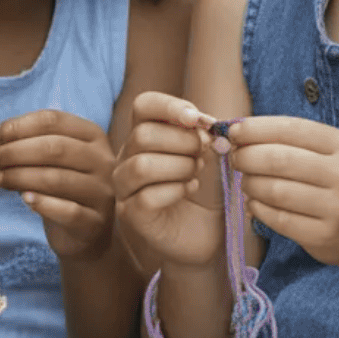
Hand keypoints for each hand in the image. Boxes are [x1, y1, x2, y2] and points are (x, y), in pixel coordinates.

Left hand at [0, 110, 117, 261]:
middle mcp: (102, 160)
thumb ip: (27, 143)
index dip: (18, 126)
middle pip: (55, 148)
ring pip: (57, 179)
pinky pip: (68, 211)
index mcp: (92, 135)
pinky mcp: (95, 222)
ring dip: (20, 177)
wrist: (86, 231)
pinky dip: (42, 204)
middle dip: (15, 152)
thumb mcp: (52, 159)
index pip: (53, 120)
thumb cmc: (63, 187)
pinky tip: (25, 199)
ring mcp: (102, 192)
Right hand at [112, 92, 223, 269]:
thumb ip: (207, 135)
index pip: (144, 105)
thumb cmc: (208, 189)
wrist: (209, 232)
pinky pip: (147, 197)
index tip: (197, 120)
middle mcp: (128, 157)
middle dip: (183, 143)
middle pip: (143, 135)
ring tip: (196, 175)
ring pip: (142, 166)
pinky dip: (175, 191)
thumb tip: (204, 124)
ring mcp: (125, 186)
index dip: (170, 106)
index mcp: (146, 134)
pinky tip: (189, 191)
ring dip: (180, 167)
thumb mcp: (213, 155)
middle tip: (204, 157)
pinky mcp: (131, 213)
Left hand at [225, 116, 338, 270]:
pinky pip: (277, 219)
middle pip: (279, 160)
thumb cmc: (338, 184)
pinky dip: (258, 207)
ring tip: (246, 181)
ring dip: (250, 183)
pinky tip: (255, 202)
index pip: (290, 129)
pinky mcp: (322, 235)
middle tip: (235, 158)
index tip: (232, 131)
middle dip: (247, 156)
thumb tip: (238, 133)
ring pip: (275, 190)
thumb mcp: (328, 155)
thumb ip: (289, 142)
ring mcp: (335, 207)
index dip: (255, 129)